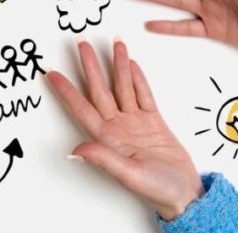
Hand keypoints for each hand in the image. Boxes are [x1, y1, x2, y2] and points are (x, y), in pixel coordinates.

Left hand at [47, 38, 204, 221]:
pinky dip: (138, 79)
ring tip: (113, 43)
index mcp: (108, 139)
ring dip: (117, 65)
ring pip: (122, 87)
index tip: (51, 73)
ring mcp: (135, 122)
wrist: (186, 193)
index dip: (66, 90)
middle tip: (81, 43)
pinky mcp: (154, 122)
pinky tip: (131, 64)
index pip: (81, 108)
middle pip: (100, 89)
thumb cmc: (158, 190)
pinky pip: (143, 95)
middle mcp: (118, 127)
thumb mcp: (129, 175)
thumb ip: (104, 159)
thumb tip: (75, 152)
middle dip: (91, 65)